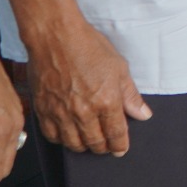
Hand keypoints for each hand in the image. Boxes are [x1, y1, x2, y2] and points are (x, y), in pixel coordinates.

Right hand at [26, 22, 150, 155]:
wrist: (56, 37)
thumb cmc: (88, 46)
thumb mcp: (119, 68)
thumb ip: (131, 95)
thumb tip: (142, 114)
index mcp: (106, 101)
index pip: (116, 133)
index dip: (120, 144)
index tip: (121, 148)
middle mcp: (83, 112)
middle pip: (95, 142)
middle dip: (104, 147)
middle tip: (107, 145)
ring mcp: (61, 113)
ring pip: (74, 143)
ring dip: (84, 145)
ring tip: (90, 141)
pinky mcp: (43, 110)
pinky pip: (52, 136)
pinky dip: (62, 139)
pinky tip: (68, 134)